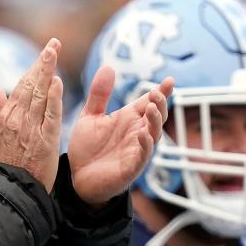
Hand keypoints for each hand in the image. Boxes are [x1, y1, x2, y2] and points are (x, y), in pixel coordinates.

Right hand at [0, 39, 62, 192]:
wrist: (13, 189)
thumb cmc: (7, 165)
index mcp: (7, 117)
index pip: (21, 86)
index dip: (34, 68)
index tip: (44, 52)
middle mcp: (18, 119)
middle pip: (31, 85)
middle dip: (43, 62)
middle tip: (53, 43)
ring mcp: (31, 128)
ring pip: (40, 94)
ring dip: (47, 71)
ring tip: (54, 52)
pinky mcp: (45, 139)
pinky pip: (50, 115)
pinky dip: (53, 98)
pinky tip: (57, 82)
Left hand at [68, 67, 172, 206]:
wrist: (76, 178)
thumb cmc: (87, 148)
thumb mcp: (90, 117)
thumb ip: (99, 95)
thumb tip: (108, 67)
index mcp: (129, 119)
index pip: (149, 103)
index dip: (161, 92)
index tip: (170, 79)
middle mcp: (136, 133)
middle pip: (156, 117)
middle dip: (160, 105)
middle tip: (157, 93)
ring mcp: (135, 151)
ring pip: (153, 135)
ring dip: (155, 122)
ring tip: (152, 108)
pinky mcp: (130, 169)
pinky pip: (142, 157)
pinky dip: (145, 146)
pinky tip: (143, 135)